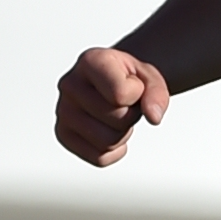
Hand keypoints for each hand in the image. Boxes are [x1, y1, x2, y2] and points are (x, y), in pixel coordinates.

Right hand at [55, 48, 169, 166]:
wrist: (111, 81)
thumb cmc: (128, 77)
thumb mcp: (149, 76)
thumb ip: (157, 92)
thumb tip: (154, 117)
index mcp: (90, 61)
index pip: (121, 95)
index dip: (138, 94)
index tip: (132, 84)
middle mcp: (70, 84)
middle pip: (118, 119)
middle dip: (131, 115)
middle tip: (125, 104)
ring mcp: (63, 111)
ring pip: (108, 142)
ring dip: (122, 133)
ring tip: (116, 115)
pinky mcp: (63, 135)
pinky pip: (100, 158)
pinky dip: (113, 151)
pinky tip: (109, 130)